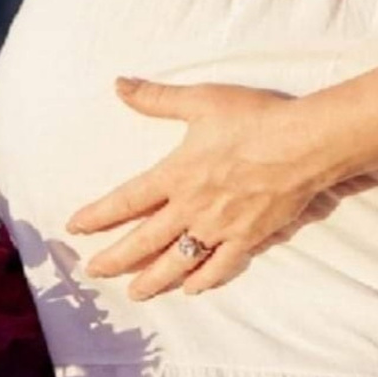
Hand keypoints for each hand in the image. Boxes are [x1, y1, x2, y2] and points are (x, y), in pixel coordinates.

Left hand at [66, 78, 322, 299]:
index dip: (98, 215)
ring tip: (135, 292)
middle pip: (144, 241)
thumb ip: (157, 97)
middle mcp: (192, 208)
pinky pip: (220, 267)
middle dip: (115, 259)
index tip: (75, 227)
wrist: (302, 143)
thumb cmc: (252, 117)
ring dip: (152, 279)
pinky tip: (191, 287)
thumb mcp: (201, 99)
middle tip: (93, 272)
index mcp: (176, 174)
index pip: (126, 201)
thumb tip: (119, 85)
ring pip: (177, 262)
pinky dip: (203, 279)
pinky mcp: (248, 238)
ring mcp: (219, 228)